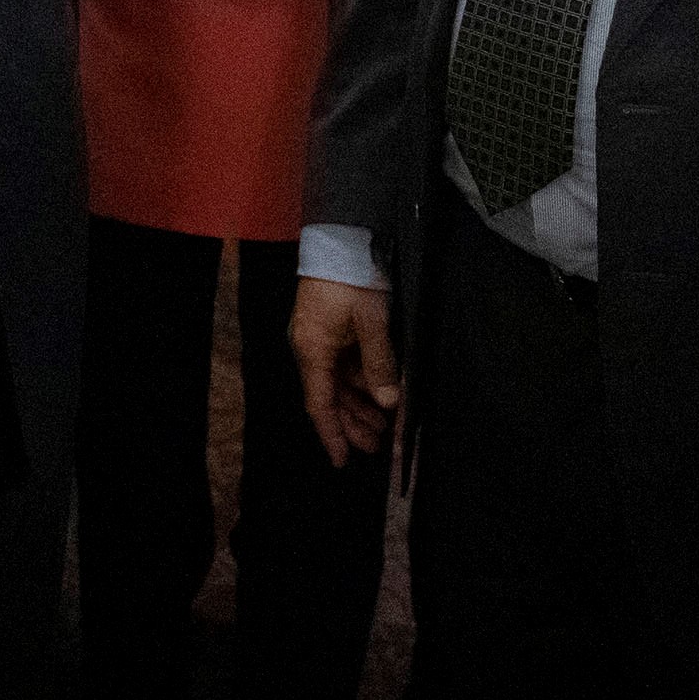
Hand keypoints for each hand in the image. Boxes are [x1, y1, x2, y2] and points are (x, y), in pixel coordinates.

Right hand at [289, 276, 398, 465]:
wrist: (340, 238)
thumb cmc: (351, 277)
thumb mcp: (371, 322)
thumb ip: (380, 364)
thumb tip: (388, 402)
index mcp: (312, 350)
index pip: (320, 404)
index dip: (332, 435)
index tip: (340, 461)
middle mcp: (310, 348)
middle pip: (329, 397)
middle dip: (351, 424)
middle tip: (376, 445)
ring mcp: (319, 338)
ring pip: (338, 383)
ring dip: (358, 404)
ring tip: (382, 424)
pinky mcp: (329, 328)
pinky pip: (343, 365)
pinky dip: (360, 382)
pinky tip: (377, 391)